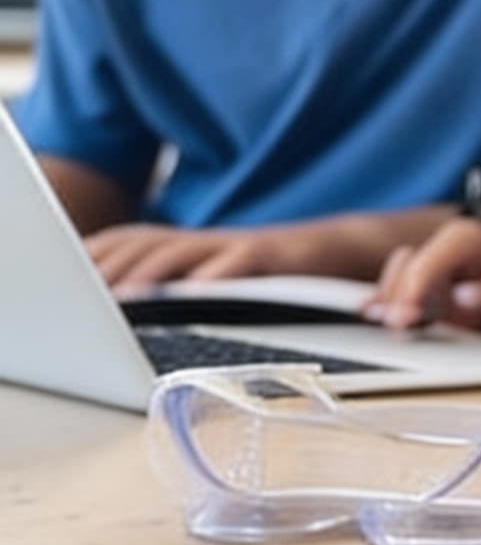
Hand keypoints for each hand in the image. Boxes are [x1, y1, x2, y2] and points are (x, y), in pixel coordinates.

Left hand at [84, 221, 328, 293]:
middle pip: (150, 244)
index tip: (71, 275)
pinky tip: (196, 291)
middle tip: (86, 291)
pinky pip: (243, 262)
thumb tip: (130, 304)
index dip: (99, 254)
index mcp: (192, 246)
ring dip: (152, 271)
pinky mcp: (276, 255)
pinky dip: (218, 275)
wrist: (346, 249)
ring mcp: (240, 245)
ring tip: (125, 295)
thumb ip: (180, 283)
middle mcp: (210, 241)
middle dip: (114, 266)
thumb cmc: (279, 274)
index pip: (132, 241)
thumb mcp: (221, 276)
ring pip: (187, 251)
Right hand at [369, 220, 480, 338]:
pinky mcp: (435, 282)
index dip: (413, 287)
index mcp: (474, 240)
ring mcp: (440, 262)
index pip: (432, 258)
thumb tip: (464, 296)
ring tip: (387, 326)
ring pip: (399, 275)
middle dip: (397, 297)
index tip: (404, 317)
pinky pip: (403, 288)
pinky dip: (391, 303)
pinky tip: (375, 316)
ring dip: (390, 301)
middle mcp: (452, 244)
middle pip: (408, 266)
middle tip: (395, 329)